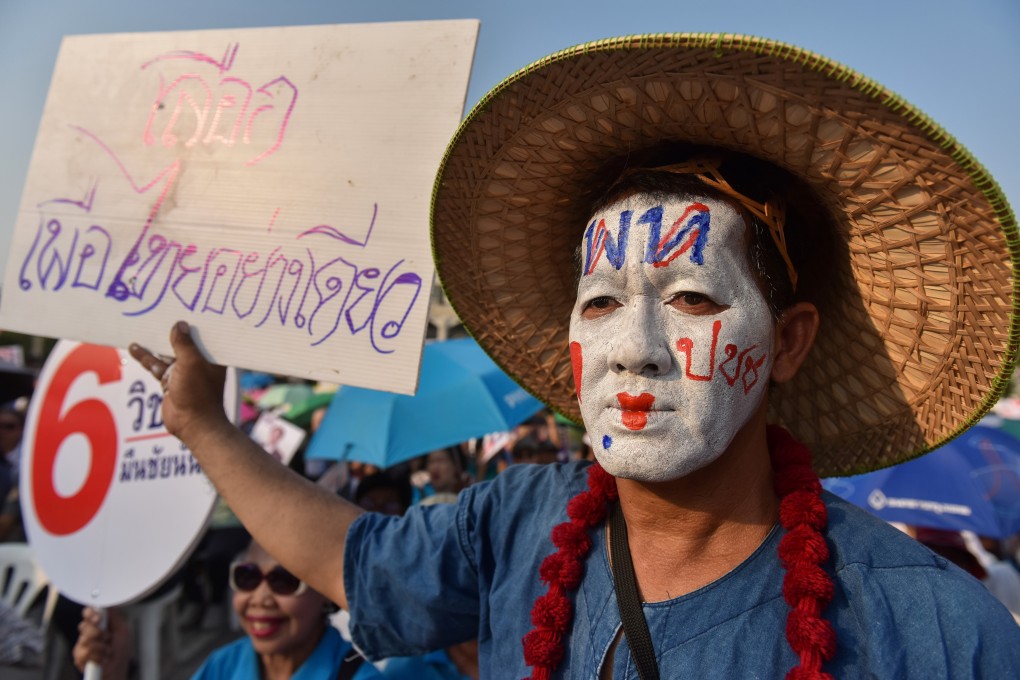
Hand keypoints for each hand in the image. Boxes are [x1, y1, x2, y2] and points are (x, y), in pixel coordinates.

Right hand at [73, 607, 131, 678]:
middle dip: (98, 633)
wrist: (117, 670)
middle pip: (84, 626)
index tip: (99, 619)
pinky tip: (103, 659)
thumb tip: (108, 603)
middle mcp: (87, 633)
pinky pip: (85, 653)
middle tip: (107, 638)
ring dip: (101, 647)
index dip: (91, 613)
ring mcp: (81, 645)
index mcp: (97, 624)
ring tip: (108, 651)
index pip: (88, 613)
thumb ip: (114, 617)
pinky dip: (98, 656)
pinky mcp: (79, 657)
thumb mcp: (122, 630)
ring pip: (85, 640)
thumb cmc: (121, 651)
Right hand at [130, 321, 228, 444]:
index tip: (187, 305)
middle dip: (173, 328)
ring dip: (156, 341)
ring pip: (167, 352)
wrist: (192, 424)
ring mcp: (184, 371)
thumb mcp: (190, 363)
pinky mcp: (171, 380)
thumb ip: (183, 344)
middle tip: (161, 309)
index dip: (196, 320)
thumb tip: (179, 324)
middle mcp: (201, 361)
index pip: (205, 333)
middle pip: (185, 340)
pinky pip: (157, 364)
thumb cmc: (198, 394)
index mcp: (213, 356)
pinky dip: (146, 357)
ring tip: (143, 324)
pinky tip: (134, 347)